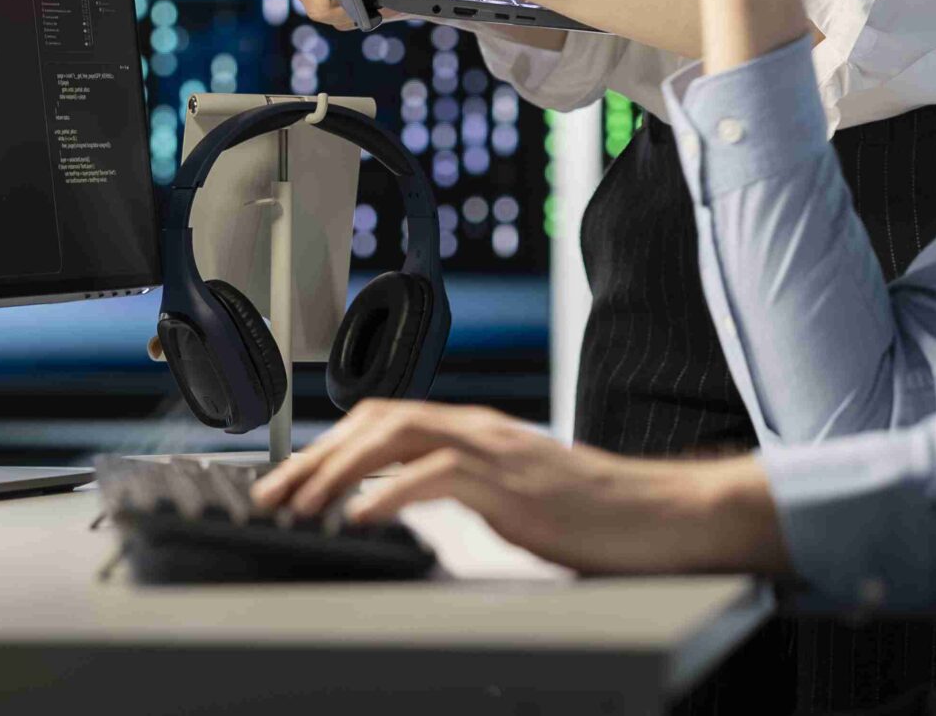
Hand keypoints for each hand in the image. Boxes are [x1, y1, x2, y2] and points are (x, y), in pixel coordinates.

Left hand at [247, 401, 788, 576]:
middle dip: (316, 456)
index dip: (329, 445)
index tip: (289, 482)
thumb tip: (406, 505)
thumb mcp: (515, 499)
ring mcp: (496, 452)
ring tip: (303, 509)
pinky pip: (438, 475)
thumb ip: (466, 490)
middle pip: (378, 419)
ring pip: (397, 435)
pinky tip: (362, 517)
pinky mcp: (513, 485)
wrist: (661, 516)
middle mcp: (479, 429)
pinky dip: (391, 492)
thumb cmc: (594, 517)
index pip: (385, 419)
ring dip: (339, 470)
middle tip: (273, 499)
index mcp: (477, 431)